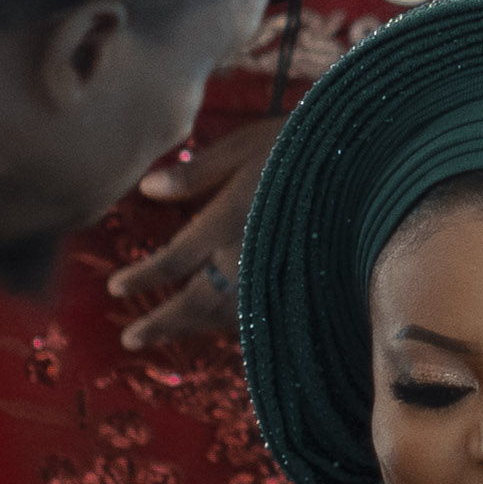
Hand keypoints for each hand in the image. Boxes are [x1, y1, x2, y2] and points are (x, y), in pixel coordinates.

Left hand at [112, 118, 283, 347]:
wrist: (366, 165)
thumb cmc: (300, 144)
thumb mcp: (245, 144)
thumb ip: (196, 171)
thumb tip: (146, 188)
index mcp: (231, 220)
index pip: (177, 258)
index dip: (145, 276)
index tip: (116, 289)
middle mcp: (250, 256)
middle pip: (199, 301)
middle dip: (163, 322)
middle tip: (131, 339)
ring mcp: (276, 273)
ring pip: (227, 314)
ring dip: (193, 328)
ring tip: (163, 336)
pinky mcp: (299, 283)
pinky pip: (258, 314)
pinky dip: (231, 324)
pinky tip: (217, 325)